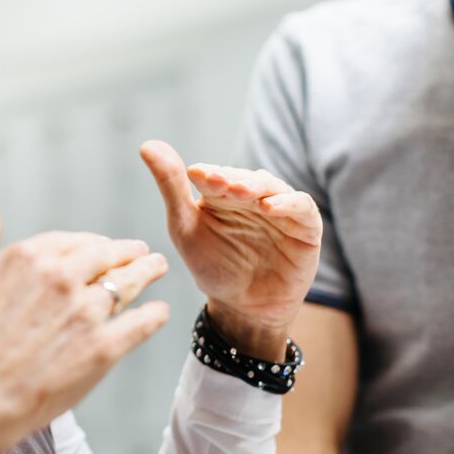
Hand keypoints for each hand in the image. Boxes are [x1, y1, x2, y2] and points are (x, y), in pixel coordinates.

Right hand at [0, 181, 170, 453]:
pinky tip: (159, 312)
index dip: (92, 244)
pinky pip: (141, 323)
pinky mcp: (103, 349)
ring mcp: (86, 313)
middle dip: (128, 253)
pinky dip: (153, 315)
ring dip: (147, 273)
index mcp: (30, 256)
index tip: (102, 247)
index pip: (75, 240)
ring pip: (129, 283)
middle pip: (108, 256)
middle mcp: (63, 277)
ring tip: (158, 269)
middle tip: (142, 254)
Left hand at [140, 140, 320, 361]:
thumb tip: (147, 145)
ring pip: (272, 187)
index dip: (208, 174)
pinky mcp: (306, 226)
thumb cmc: (213, 266)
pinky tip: (269, 207)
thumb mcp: (185, 227)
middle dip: (231, 179)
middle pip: (244, 178)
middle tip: (217, 182)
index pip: (216, 175)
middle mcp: (253, 195)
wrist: (243, 307)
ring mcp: (281, 209)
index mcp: (223, 193)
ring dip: (256, 186)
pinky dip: (288, 203)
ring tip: (240, 191)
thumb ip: (170, 187)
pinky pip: (302, 206)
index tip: (195, 175)